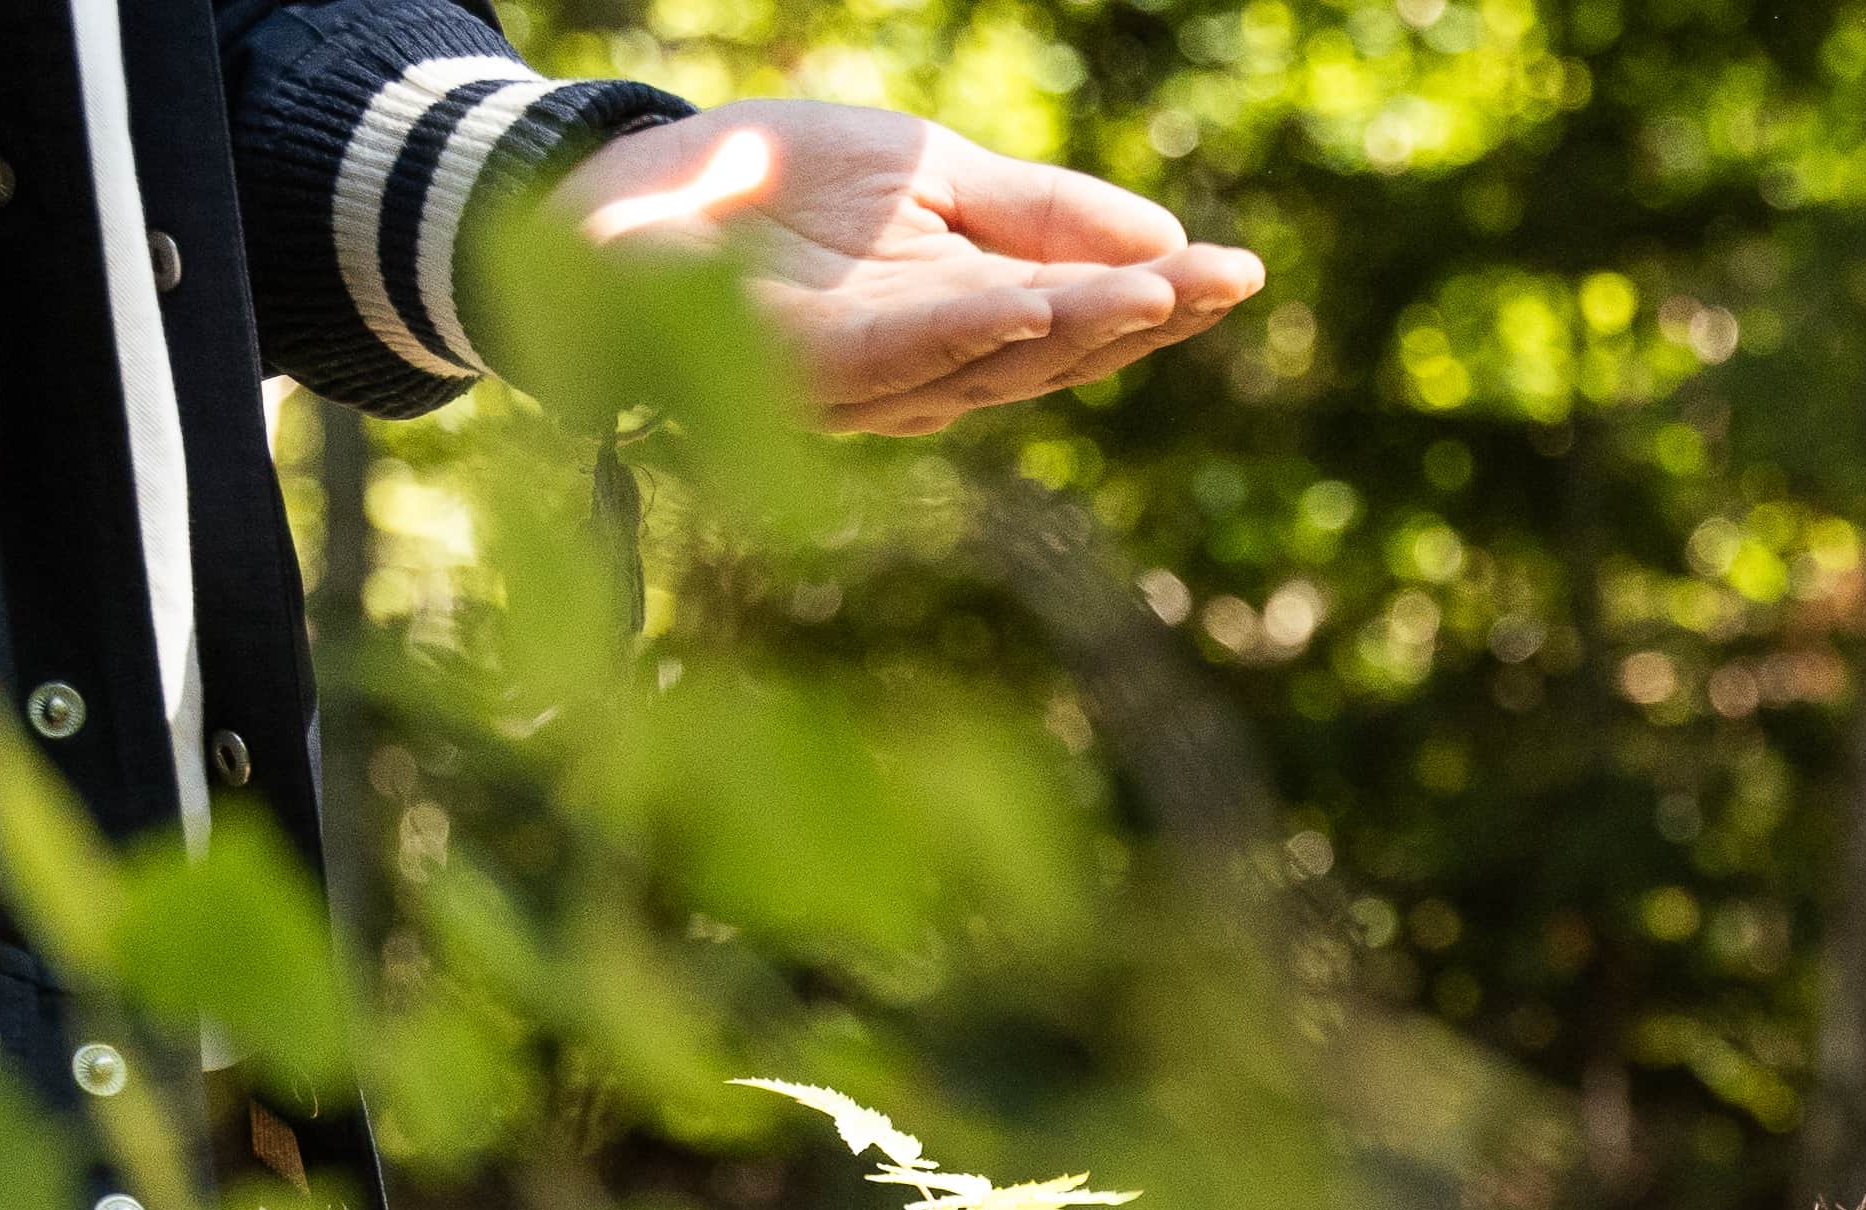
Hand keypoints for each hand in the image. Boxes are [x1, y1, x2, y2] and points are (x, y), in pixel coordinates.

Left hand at [553, 106, 1260, 433]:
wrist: (627, 186)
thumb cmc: (776, 185)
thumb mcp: (928, 173)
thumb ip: (1036, 213)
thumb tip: (1162, 240)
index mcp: (966, 321)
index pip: (1080, 317)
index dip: (1160, 300)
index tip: (1238, 273)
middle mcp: (926, 370)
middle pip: (1049, 354)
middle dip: (1135, 320)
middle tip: (1213, 284)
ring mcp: (863, 381)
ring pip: (986, 363)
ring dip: (1070, 330)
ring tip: (1150, 291)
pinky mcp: (793, 369)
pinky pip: (890, 358)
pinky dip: (959, 333)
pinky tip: (1021, 305)